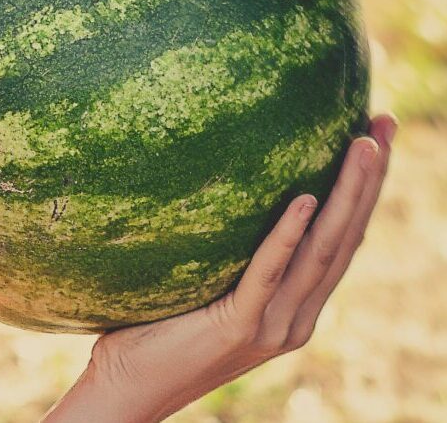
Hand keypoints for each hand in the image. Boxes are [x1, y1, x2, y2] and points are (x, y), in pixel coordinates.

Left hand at [72, 113, 395, 422]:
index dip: (364, 190)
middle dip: (369, 180)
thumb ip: (227, 244)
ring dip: (344, 196)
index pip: (342, 238)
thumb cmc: (154, 325)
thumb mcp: (205, 278)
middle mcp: (295, 317)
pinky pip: (268, 274)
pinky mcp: (241, 327)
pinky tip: (304, 200)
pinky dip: (288, 235)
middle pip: (345, 238)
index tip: (376, 135)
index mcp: (294, 305)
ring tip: (361, 147)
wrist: (127, 386)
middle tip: (384, 125)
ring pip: (321, 252)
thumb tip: (214, 175)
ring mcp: (273, 324)